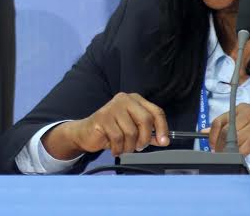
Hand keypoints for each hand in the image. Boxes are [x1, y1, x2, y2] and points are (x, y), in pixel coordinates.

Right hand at [42, 93, 170, 159]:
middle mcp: (125, 99)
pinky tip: (114, 149)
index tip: (163, 141)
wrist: (86, 133)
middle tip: (138, 147)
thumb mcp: (133, 131)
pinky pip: (118, 138)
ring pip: (132, 132)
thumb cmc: (111, 131)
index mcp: (135, 100)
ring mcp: (113, 107)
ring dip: (129, 147)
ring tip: (123, 147)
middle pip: (146, 120)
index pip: (156, 112)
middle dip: (144, 139)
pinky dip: (118, 148)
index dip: (162, 128)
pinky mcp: (103, 117)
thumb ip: (149, 135)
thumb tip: (164, 141)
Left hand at [205, 104, 249, 159]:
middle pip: (226, 130)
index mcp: (242, 108)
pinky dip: (240, 153)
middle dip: (220, 144)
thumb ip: (229, 128)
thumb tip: (206, 132)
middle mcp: (248, 112)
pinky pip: (245, 145)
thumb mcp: (248, 127)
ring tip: (228, 156)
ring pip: (234, 138)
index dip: (212, 134)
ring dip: (229, 150)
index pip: (220, 120)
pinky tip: (239, 157)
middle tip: (219, 154)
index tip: (211, 145)